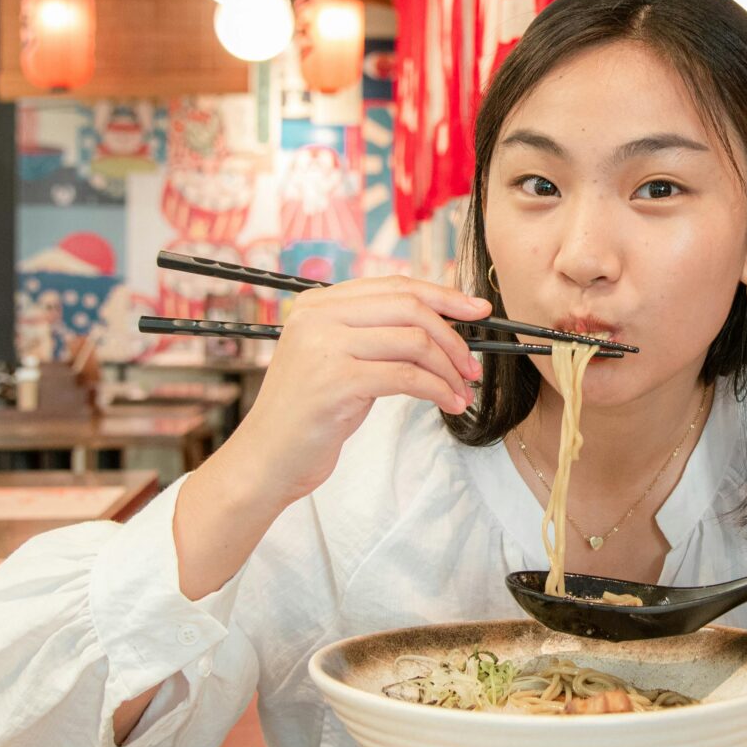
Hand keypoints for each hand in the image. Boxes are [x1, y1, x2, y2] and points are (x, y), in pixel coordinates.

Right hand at [223, 276, 491, 502]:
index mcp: (318, 303)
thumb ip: (374, 334)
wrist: (267, 459)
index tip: (479, 310)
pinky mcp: (336, 382)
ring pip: (413, 342)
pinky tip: (450, 404)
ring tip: (463, 391)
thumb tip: (440, 323)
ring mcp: (324, 347)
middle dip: (453, 336)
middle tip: (473, 365)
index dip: (443, 295)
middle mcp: (318, 316)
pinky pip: (407, 377)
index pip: (394, 286)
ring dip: (449, 369)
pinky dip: (438, 390)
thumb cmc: (310, 414)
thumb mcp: (338, 361)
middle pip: (409, 307)